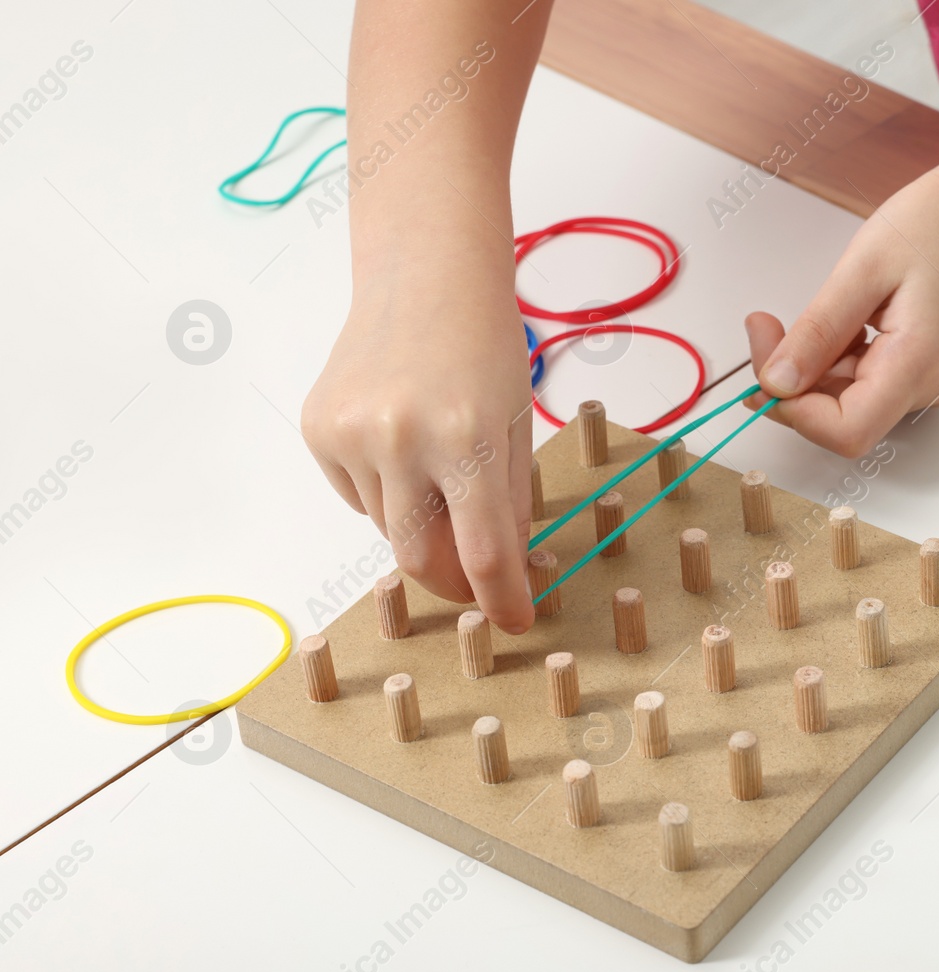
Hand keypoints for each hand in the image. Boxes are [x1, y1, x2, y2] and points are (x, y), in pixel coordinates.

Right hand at [301, 284, 534, 634]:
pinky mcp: (319, 429)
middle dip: (450, 582)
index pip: (483, 552)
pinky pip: (356, 494)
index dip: (501, 599)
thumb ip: (509, 502)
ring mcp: (352, 434)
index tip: (512, 620)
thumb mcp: (514, 424)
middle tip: (474, 583)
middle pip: (419, 557)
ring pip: (387, 526)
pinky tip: (400, 443)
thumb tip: (504, 573)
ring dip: (419, 523)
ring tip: (438, 469)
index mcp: (466, 438)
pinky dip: (384, 490)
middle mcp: (403, 438)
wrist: (423, 279)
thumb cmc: (482, 346)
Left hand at [744, 166, 938, 455]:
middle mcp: (927, 387)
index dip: (795, 410)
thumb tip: (777, 383)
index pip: (846, 432)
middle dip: (794, 385)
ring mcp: (928, 383)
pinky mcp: (921, 372)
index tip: (765, 366)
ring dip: (814, 369)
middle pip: (842, 421)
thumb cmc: (938, 225)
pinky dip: (838, 360)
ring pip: (849, 403)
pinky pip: (865, 384)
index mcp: (916, 364)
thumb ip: (818, 332)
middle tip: (767, 327)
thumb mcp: (862, 269)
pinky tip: (843, 320)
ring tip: (813, 312)